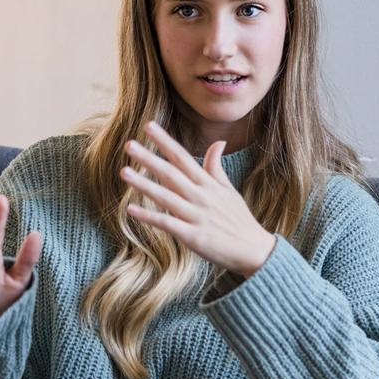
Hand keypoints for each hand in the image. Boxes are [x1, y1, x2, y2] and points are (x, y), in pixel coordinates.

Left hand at [120, 122, 275, 276]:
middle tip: (128, 144)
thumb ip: (217, 167)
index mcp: (208, 184)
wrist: (254, 251)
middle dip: (149, 158)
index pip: (183, 158)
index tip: (149, 126)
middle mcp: (201, 197)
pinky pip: (167, 224)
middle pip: (171, 174)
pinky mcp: (193, 236)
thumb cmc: (239, 220)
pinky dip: (149, 217)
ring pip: (165, 197)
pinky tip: (131, 209)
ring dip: (144, 184)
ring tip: (124, 172)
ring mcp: (196, 216)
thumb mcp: (229, 190)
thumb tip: (218, 142)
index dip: (165, 142)